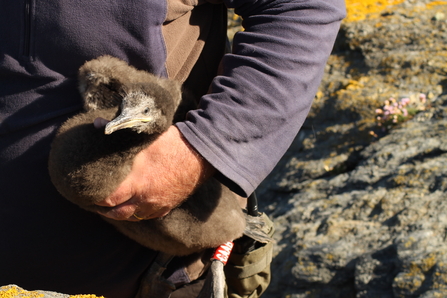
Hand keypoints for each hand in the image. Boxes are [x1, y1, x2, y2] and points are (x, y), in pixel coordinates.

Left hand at [94, 122, 214, 220]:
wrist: (202, 153)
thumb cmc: (173, 143)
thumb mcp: (144, 136)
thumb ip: (119, 133)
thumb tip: (96, 125)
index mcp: (136, 182)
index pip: (106, 198)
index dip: (93, 197)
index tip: (85, 191)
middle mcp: (145, 198)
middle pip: (117, 213)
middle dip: (103, 209)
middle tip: (94, 201)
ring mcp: (158, 204)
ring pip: (132, 217)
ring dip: (119, 213)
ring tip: (111, 205)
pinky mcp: (168, 205)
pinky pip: (148, 216)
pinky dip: (137, 213)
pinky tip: (133, 206)